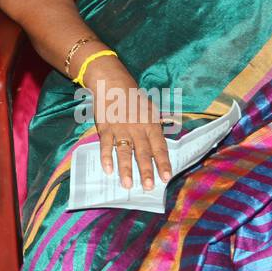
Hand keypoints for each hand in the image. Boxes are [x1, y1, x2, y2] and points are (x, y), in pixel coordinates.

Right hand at [82, 55, 171, 189]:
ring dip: (126, 169)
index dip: (163, 163)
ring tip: (127, 185)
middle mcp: (137, 128)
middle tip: (148, 187)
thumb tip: (162, 150)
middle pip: (143, 152)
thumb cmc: (134, 99)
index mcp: (151, 124)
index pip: (159, 147)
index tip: (166, 178)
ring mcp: (120, 128)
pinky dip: (106, 157)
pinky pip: (106, 144)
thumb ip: (155, 129)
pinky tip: (108, 170)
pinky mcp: (105, 127)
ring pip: (124, 151)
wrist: (112, 83)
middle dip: (146, 171)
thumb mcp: (151, 110)